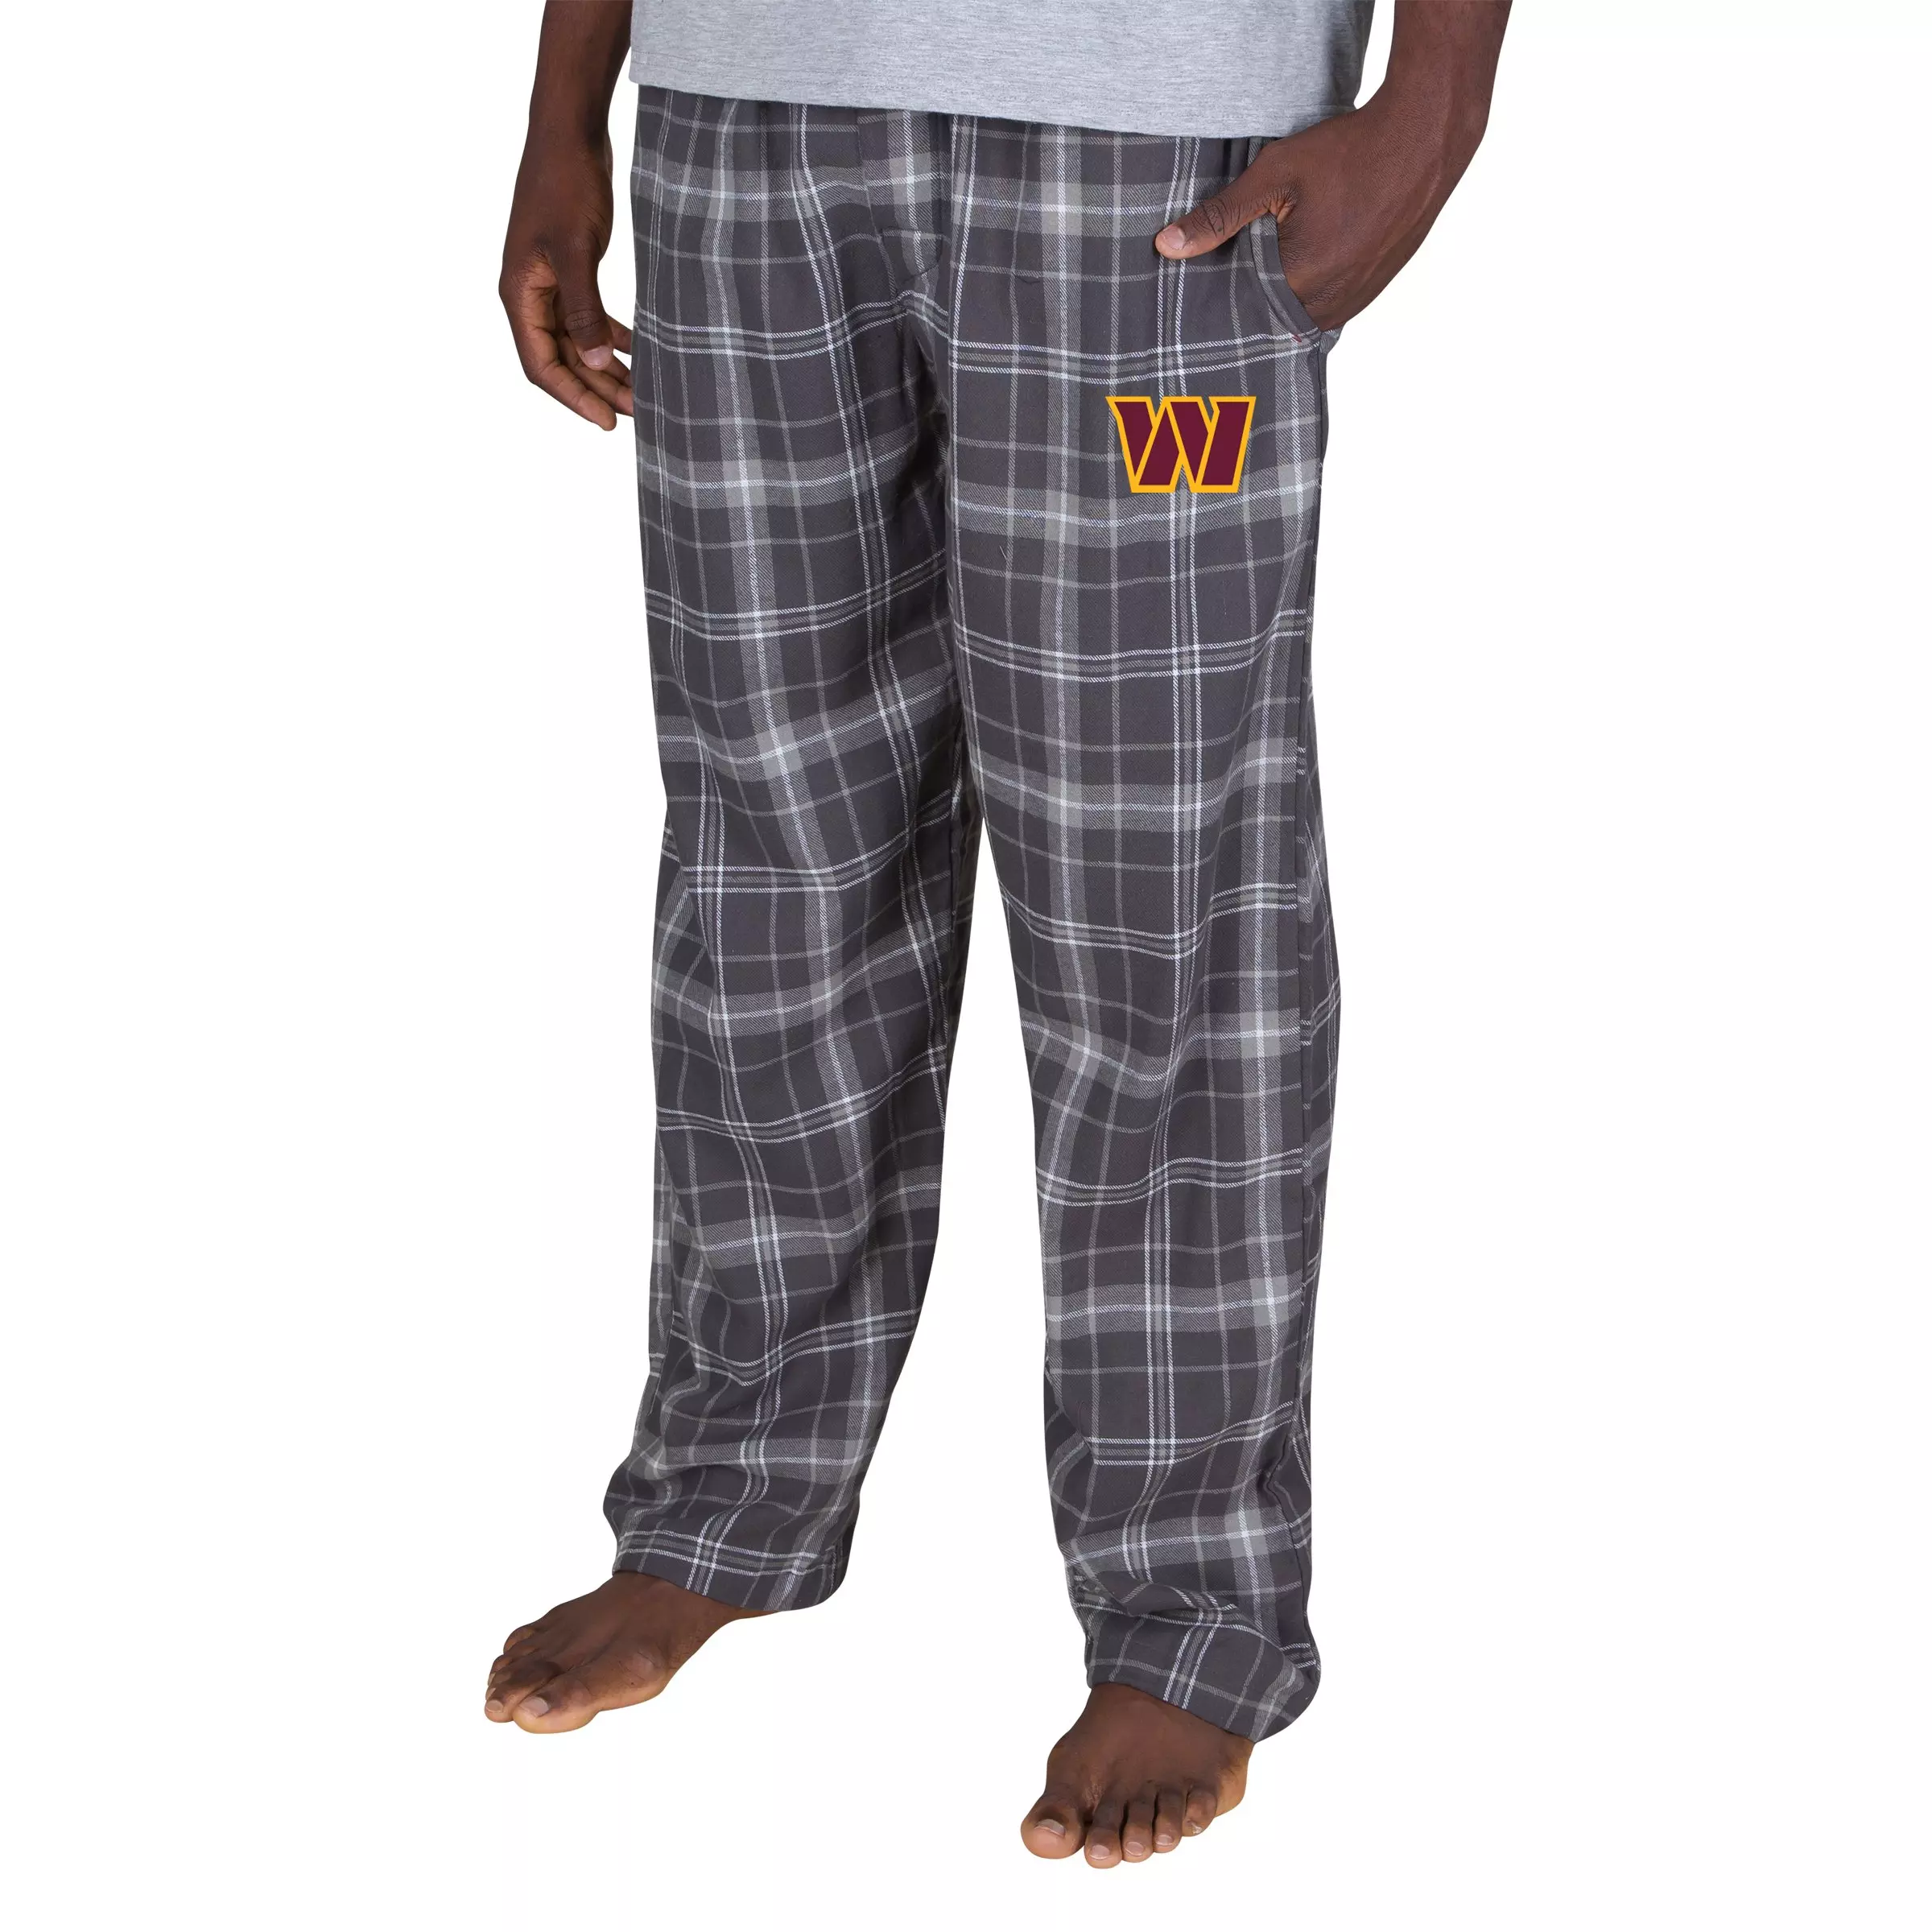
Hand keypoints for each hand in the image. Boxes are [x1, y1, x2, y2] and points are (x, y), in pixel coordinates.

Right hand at [500, 129, 632, 428]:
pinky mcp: (571, 269)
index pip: (542, 365)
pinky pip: (588, 316)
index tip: (607, 422)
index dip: (574, 397)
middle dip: (598, 388)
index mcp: (519, 294)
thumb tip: (596, 360)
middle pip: (564, 359)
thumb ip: (584, 307)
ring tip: (643, 392)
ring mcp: (550, 282)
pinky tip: (638, 350)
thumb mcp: (575, 248)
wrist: (571, 132)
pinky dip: (611, 335)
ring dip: (608, 367)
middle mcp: (530, 295)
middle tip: (639, 413)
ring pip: (579, 341)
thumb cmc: (565, 183)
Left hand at [1155, 55, 1497, 330]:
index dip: (1219, 306)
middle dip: (1247, 307)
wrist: (1423, 137)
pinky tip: (1295, 272)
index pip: (1241, 316)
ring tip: (1260, 276)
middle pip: (1270, 322)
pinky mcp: (1373, 290)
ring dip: (1279, 303)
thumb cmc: (1348, 151)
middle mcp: (1331, 304)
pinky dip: (1307, 296)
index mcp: (1301, 283)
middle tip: (1226, 284)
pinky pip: (1328, 309)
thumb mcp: (1274, 175)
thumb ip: (1220, 217)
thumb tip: (1167, 247)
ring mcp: (1356, 300)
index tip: (1199, 298)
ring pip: (1300, 318)